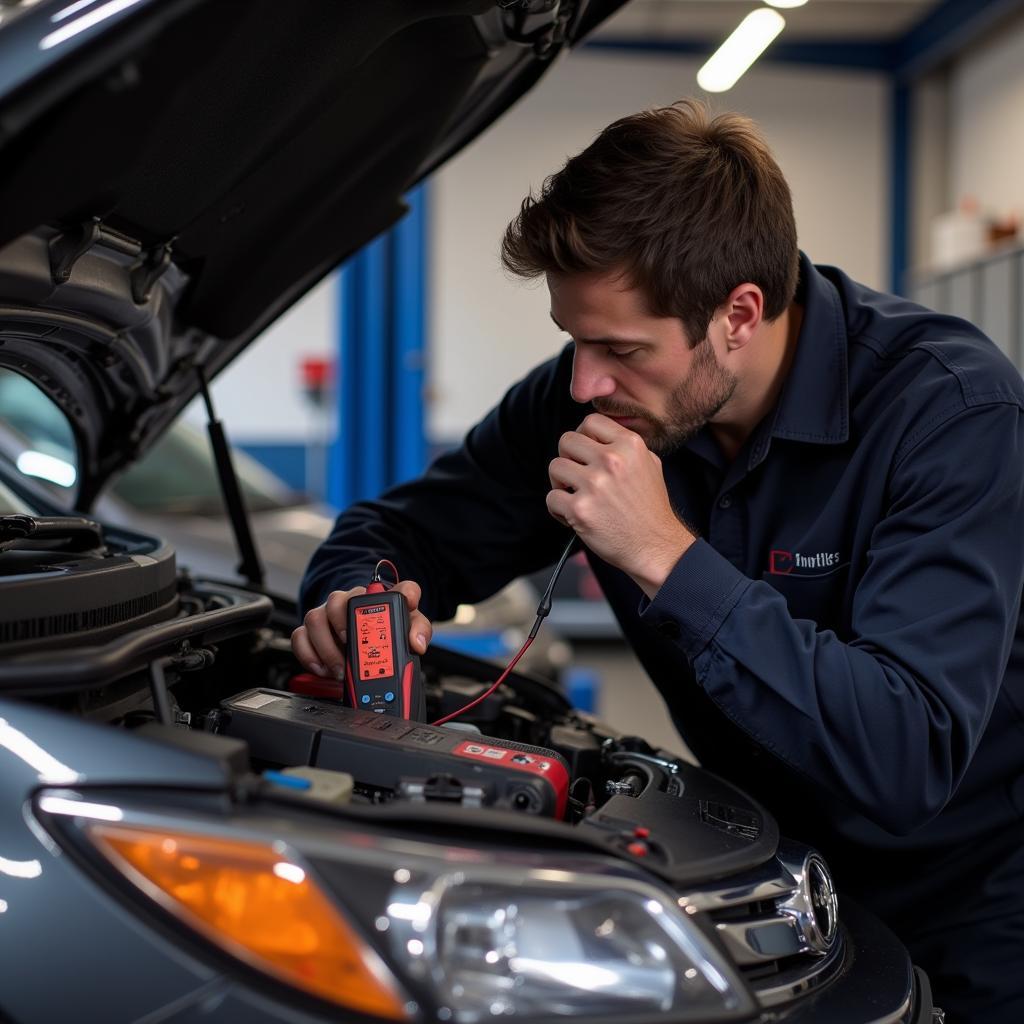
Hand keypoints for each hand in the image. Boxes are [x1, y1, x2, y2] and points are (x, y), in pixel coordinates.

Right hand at [291, 580, 432, 677]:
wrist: (363, 635)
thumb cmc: (383, 630)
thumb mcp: (407, 631)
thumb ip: (419, 632)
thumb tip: (417, 643)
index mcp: (381, 598)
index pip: (400, 587)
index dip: (406, 593)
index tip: (411, 604)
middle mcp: (351, 601)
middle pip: (337, 600)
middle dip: (342, 626)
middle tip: (352, 647)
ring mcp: (328, 614)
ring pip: (314, 618)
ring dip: (325, 647)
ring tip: (339, 668)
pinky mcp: (312, 631)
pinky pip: (300, 637)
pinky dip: (309, 656)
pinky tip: (324, 669)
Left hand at [547, 413, 694, 596]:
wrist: (655, 546)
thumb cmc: (650, 508)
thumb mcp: (650, 464)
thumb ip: (625, 446)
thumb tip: (597, 435)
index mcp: (629, 445)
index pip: (590, 421)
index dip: (583, 436)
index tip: (585, 453)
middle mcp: (611, 460)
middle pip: (566, 440)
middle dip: (568, 457)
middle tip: (577, 476)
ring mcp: (594, 484)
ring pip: (555, 467)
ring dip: (560, 483)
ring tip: (575, 496)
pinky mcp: (580, 509)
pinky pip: (551, 497)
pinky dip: (558, 509)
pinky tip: (574, 516)